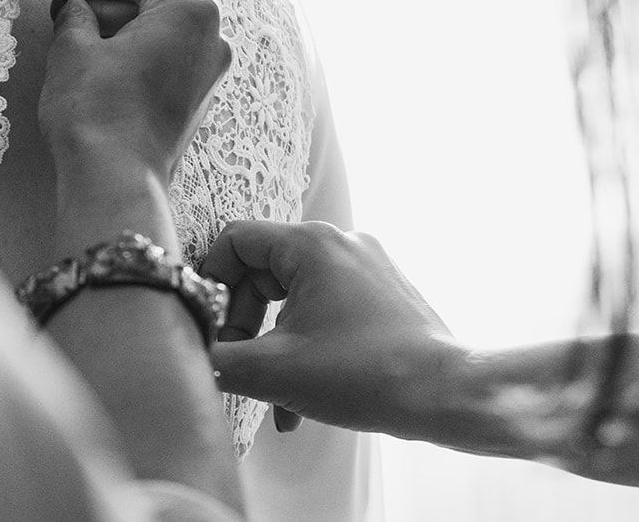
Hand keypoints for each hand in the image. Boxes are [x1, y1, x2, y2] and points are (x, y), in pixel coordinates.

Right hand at [39, 0, 230, 196]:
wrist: (115, 179)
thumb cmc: (97, 108)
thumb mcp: (74, 48)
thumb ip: (75, 14)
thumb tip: (73, 4)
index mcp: (191, 10)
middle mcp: (212, 38)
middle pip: (157, 1)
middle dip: (109, 3)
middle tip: (68, 12)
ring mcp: (209, 73)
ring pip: (161, 33)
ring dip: (120, 30)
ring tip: (74, 40)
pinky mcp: (196, 102)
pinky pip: (166, 61)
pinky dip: (135, 55)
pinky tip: (97, 66)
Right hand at [201, 220, 463, 436]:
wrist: (451, 397)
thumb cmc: (367, 375)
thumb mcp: (274, 372)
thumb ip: (218, 359)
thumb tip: (187, 355)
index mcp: (310, 243)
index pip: (234, 241)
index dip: (212, 283)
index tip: (211, 326)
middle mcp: (340, 243)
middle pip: (262, 270)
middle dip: (245, 322)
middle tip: (243, 362)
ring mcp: (368, 267)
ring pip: (295, 296)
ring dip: (275, 344)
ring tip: (276, 393)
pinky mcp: (385, 294)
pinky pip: (327, 310)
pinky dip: (308, 346)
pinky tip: (306, 397)